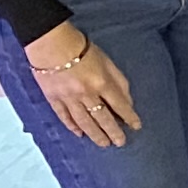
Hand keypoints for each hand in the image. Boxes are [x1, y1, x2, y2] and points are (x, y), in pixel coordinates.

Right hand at [25, 23, 140, 148]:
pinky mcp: (53, 98)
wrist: (50, 43)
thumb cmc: (82, 49)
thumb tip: (126, 102)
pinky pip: (64, 116)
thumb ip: (119, 82)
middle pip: (102, 118)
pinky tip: (80, 134)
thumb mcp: (107, 62)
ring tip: (104, 144)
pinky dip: (72, 126)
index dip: (130, 117)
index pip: (120, 105)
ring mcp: (68, 98)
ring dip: (95, 134)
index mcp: (102, 83)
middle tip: (120, 143)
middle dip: (113, 132)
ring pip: (84, 121)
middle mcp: (86, 94)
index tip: (136, 127)